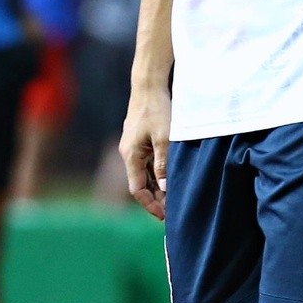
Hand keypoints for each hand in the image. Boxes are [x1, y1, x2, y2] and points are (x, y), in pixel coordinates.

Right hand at [121, 82, 172, 219]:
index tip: (164, 215)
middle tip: (173, 211)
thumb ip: (163, 164)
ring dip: (157, 187)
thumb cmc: (157, 110)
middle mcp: (129, 154)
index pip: (137, 189)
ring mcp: (134, 148)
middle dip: (155, 199)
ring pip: (144, 175)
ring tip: (173, 199)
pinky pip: (147, 164)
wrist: (148, 86)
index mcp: (131, 156)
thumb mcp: (163, 138)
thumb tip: (164, 188)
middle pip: (140, 184)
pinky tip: (170, 180)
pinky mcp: (140, 141)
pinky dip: (156, 175)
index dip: (150, 204)